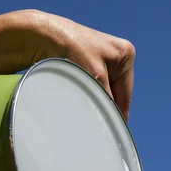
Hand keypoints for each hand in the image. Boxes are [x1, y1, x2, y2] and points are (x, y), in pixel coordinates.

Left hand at [14, 10, 135, 120]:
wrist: (43, 36)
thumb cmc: (70, 49)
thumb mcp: (95, 78)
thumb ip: (107, 100)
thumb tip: (112, 122)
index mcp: (126, 55)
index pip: (126, 96)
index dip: (118, 115)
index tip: (111, 134)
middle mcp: (117, 56)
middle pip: (115, 95)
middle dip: (105, 107)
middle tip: (95, 124)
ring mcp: (103, 60)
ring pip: (102, 93)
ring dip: (94, 102)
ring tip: (83, 109)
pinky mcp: (88, 65)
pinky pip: (91, 88)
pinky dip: (86, 96)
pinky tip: (77, 100)